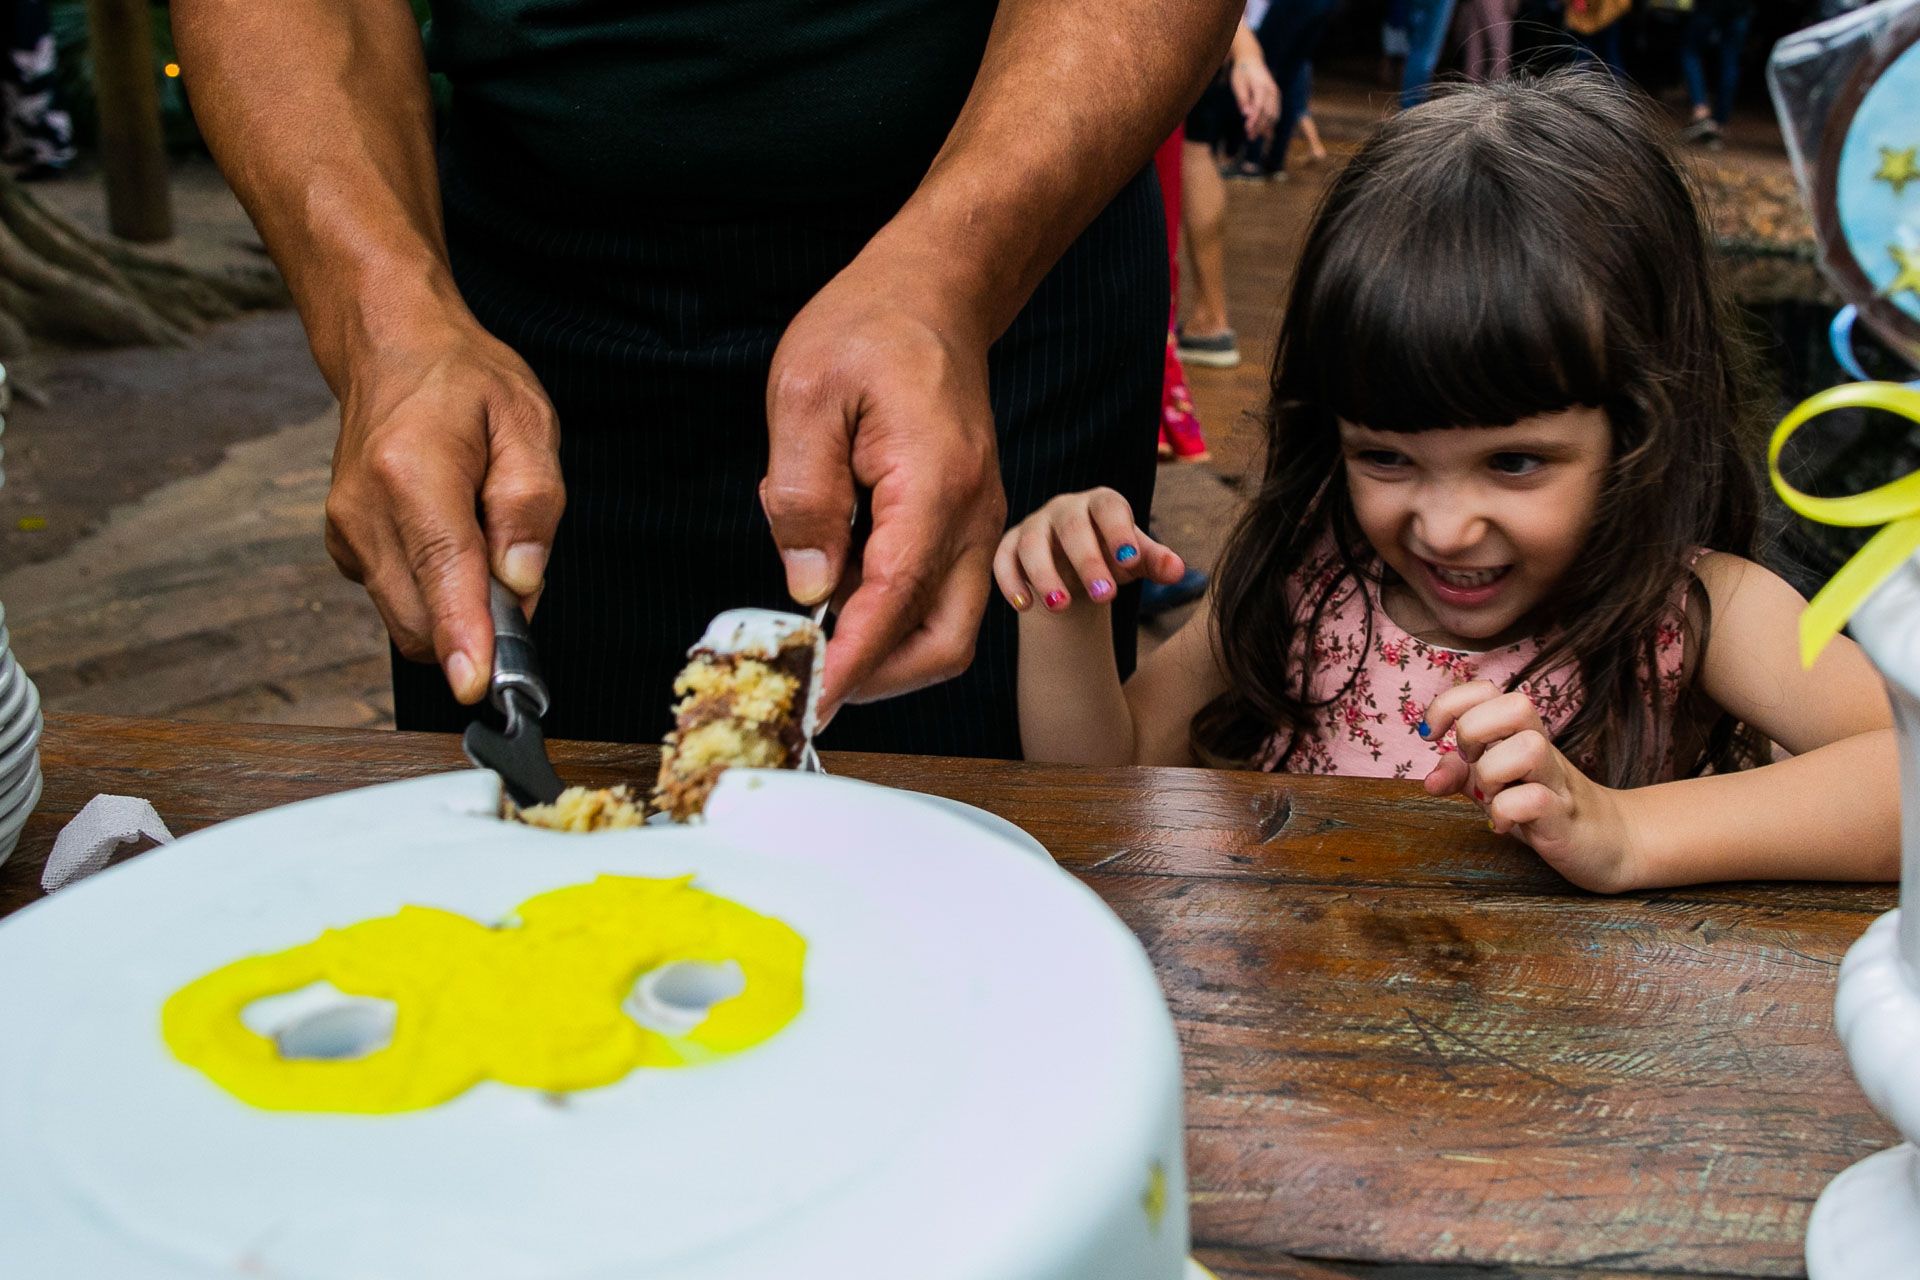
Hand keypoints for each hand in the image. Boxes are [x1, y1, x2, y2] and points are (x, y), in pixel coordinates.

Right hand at [326, 316, 562, 703]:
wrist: (390, 349)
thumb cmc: (465, 382)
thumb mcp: (526, 421)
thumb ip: (531, 504)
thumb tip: (521, 582)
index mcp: (413, 473)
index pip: (443, 572)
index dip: (465, 636)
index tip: (477, 686)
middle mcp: (365, 510)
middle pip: (422, 617)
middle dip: (479, 627)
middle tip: (518, 573)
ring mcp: (347, 532)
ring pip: (408, 619)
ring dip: (457, 610)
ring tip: (484, 538)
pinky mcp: (344, 547)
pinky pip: (398, 599)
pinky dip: (434, 593)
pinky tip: (451, 538)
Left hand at [764, 251, 1005, 713]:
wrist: (935, 291)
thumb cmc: (868, 327)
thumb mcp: (804, 394)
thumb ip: (802, 494)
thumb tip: (808, 585)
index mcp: (934, 484)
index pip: (897, 599)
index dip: (855, 660)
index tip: (813, 697)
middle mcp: (972, 514)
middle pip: (946, 640)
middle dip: (882, 678)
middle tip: (814, 683)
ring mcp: (978, 521)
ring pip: (950, 626)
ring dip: (889, 652)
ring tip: (822, 646)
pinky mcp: (967, 520)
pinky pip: (942, 593)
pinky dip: (897, 617)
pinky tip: (843, 597)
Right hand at [993, 488, 1184, 612]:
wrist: (1075, 567)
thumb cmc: (1112, 556)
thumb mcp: (1135, 559)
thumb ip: (1155, 561)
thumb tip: (1177, 570)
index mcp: (1100, 503)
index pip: (1108, 508)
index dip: (1118, 532)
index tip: (1131, 561)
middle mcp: (1065, 509)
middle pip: (1071, 528)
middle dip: (1087, 562)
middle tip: (1106, 595)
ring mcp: (1034, 525)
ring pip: (1033, 545)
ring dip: (1045, 575)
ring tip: (1061, 606)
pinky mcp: (1009, 545)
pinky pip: (1003, 559)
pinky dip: (1010, 581)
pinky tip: (1024, 606)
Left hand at [1230, 54, 1280, 141]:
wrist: (1252, 60)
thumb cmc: (1241, 73)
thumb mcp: (1238, 84)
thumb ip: (1243, 99)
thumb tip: (1246, 114)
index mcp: (1261, 86)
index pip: (1259, 106)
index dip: (1254, 119)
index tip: (1247, 129)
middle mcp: (1271, 90)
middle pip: (1268, 112)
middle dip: (1259, 126)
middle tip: (1250, 137)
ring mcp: (1276, 93)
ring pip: (1274, 114)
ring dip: (1265, 127)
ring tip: (1254, 137)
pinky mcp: (1276, 96)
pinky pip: (1276, 112)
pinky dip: (1271, 123)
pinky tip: (1265, 133)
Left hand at [1420, 681, 1641, 893]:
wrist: (1609, 841)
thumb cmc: (1544, 808)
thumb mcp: (1495, 786)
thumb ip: (1461, 775)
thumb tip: (1429, 779)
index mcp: (1520, 733)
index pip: (1485, 690)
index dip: (1450, 704)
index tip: (1433, 735)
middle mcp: (1541, 748)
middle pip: (1514, 704)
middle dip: (1474, 731)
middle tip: (1471, 762)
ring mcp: (1556, 780)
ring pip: (1528, 748)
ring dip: (1493, 774)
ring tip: (1491, 797)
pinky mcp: (1564, 816)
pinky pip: (1532, 800)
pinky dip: (1506, 813)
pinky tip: (1503, 824)